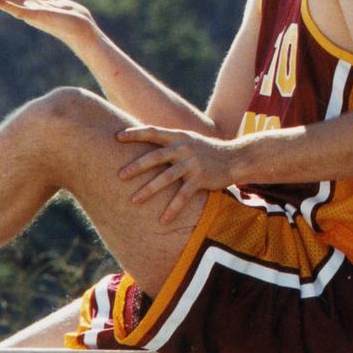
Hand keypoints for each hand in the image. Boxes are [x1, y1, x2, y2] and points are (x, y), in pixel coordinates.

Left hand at [115, 125, 238, 223]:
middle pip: (156, 156)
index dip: (135, 133)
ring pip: (166, 177)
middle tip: (120, 175)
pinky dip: (173, 209)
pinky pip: (183, 196)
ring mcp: (192, 163)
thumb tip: (146, 144)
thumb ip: (171, 142)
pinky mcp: (201, 178)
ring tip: (134, 200)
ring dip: (149, 189)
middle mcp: (184, 148)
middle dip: (137, 166)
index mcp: (178, 136)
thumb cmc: (207, 150)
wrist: (235, 158)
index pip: (153, 131)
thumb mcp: (189, 140)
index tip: (117, 137)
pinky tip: (163, 221)